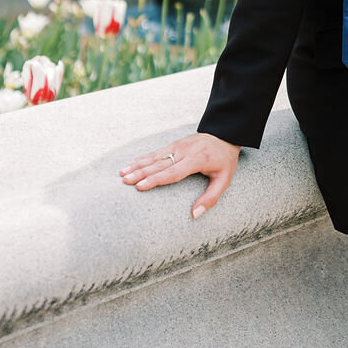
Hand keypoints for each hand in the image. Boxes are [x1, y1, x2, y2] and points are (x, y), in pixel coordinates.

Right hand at [119, 132, 240, 218]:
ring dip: (137, 164)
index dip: (156, 179)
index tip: (141, 186)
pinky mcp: (174, 144)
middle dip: (141, 172)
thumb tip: (194, 214)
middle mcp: (184, 151)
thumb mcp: (225, 180)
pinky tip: (131, 164)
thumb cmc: (225, 160)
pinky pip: (156, 152)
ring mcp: (178, 145)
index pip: (173, 172)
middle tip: (125, 180)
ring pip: (155, 156)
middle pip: (159, 164)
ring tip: (122, 173)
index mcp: (196, 160)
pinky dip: (142, 158)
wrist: (225, 134)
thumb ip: (211, 198)